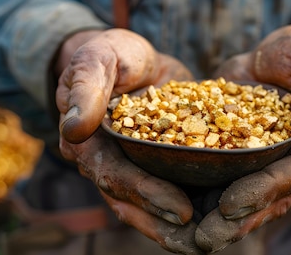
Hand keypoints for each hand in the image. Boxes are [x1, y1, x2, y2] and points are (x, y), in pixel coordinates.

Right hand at [54, 29, 202, 253]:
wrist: (132, 58)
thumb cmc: (111, 55)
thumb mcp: (98, 59)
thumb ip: (86, 89)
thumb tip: (73, 129)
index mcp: (87, 142)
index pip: (116, 175)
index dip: (147, 194)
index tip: (180, 210)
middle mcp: (106, 163)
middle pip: (132, 202)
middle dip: (166, 223)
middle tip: (203, 240)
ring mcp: (131, 168)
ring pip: (148, 206)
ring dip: (176, 228)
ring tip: (211, 243)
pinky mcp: (155, 165)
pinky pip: (169, 190)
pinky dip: (190, 206)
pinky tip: (217, 219)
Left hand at [198, 24, 290, 251]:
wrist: (279, 60)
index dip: (266, 188)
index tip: (231, 203)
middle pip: (276, 197)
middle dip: (241, 219)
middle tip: (205, 238)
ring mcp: (280, 167)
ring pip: (257, 203)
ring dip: (226, 224)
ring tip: (193, 240)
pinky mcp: (255, 165)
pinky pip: (238, 189)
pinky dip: (214, 205)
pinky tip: (186, 220)